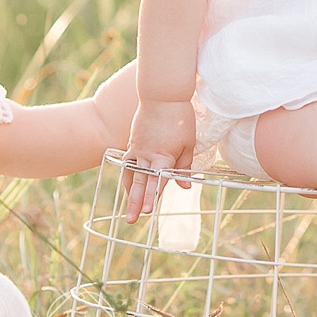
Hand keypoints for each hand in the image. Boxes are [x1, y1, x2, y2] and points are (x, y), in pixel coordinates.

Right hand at [123, 99, 195, 220]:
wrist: (162, 96)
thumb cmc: (180, 119)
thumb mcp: (189, 144)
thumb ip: (184, 167)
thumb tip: (184, 187)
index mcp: (163, 156)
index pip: (157, 182)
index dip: (153, 198)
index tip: (149, 212)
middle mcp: (147, 155)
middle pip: (141, 183)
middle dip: (136, 203)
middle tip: (131, 220)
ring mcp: (138, 149)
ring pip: (131, 175)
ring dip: (130, 193)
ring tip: (129, 209)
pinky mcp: (133, 143)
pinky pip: (128, 164)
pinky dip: (128, 177)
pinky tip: (129, 187)